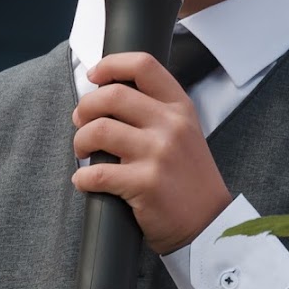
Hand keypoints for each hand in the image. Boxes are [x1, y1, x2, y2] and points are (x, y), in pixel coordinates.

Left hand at [71, 52, 230, 253]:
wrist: (208, 224)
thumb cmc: (187, 178)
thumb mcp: (183, 132)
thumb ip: (154, 110)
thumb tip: (106, 94)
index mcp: (180, 107)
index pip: (143, 65)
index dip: (111, 64)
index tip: (94, 76)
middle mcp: (171, 125)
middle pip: (112, 95)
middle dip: (85, 107)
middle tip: (79, 121)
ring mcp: (159, 153)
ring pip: (99, 130)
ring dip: (80, 141)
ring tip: (82, 152)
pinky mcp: (146, 183)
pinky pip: (97, 173)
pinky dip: (82, 178)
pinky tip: (85, 182)